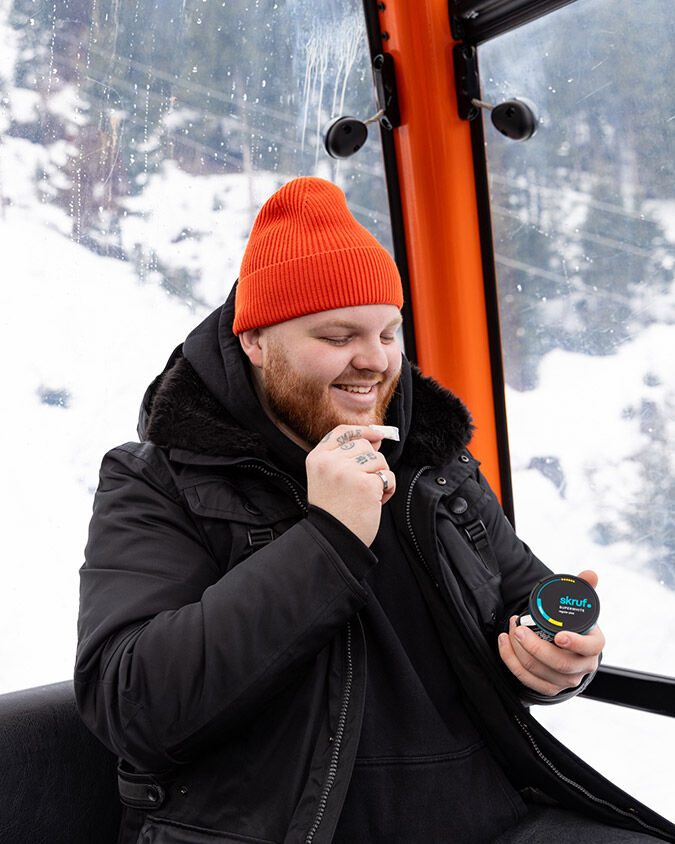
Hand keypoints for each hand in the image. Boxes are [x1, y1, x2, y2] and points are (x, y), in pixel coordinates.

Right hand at [306, 424, 395, 546]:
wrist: (333, 540)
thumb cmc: (334, 510)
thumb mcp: (329, 478)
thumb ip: (347, 456)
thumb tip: (377, 437)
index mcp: (317, 459)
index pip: (342, 432)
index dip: (362, 431)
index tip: (377, 435)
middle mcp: (329, 462)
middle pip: (364, 445)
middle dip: (371, 463)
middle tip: (362, 485)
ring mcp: (347, 472)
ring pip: (378, 459)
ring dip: (379, 476)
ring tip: (367, 495)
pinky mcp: (365, 485)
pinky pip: (388, 476)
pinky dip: (388, 489)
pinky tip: (375, 501)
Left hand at [498, 569, 604, 695]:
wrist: (567, 648)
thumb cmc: (572, 625)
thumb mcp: (580, 606)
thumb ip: (583, 587)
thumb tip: (591, 574)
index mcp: (593, 646)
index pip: (590, 648)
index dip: (575, 643)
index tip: (559, 636)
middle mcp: (582, 666)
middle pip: (559, 663)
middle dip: (536, 646)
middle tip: (520, 628)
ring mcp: (566, 680)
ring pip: (539, 671)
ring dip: (519, 650)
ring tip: (512, 628)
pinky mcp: (549, 687)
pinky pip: (526, 679)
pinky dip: (511, 660)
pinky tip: (504, 643)